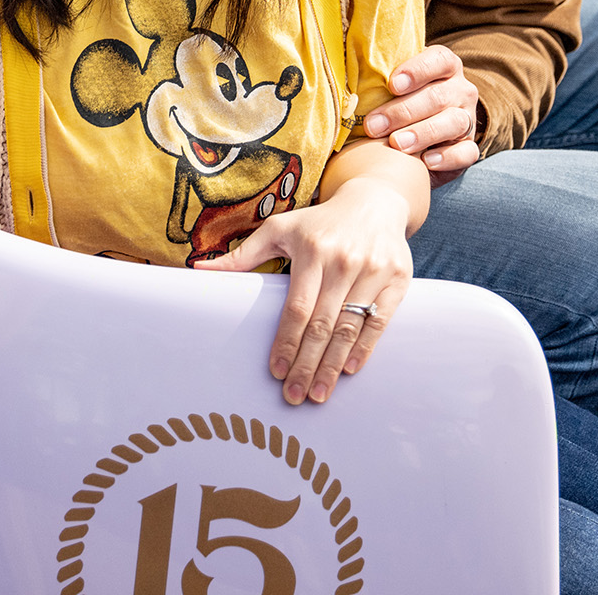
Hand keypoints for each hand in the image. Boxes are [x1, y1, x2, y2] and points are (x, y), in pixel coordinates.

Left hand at [196, 177, 413, 405]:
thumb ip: (242, 255)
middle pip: (323, 324)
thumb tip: (199, 270)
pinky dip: (365, 348)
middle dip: (307, 364)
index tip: (276, 372)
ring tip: (319, 393)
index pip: (298, 307)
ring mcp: (374, 270)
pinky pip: (380, 320)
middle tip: (295, 395)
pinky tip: (348, 369)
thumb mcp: (280, 229)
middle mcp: (344, 260)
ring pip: (350, 327)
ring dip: (333, 365)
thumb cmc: (319, 222)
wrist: (374, 202)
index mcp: (313, 249)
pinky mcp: (398, 278)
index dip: (287, 342)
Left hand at [362, 44, 480, 182]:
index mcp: (445, 67)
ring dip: (422, 133)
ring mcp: (467, 118)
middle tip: (374, 125)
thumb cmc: (401, 101)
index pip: (439, 60)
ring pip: (453, 122)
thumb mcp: (395, 86)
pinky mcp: (468, 147)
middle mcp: (460, 90)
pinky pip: (466, 152)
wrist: (427, 132)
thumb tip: (343, 80)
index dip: (416, 70)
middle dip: (403, 111)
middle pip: (438, 96)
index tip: (391, 84)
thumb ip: (378, 79)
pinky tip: (426, 161)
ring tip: (396, 144)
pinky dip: (448, 157)